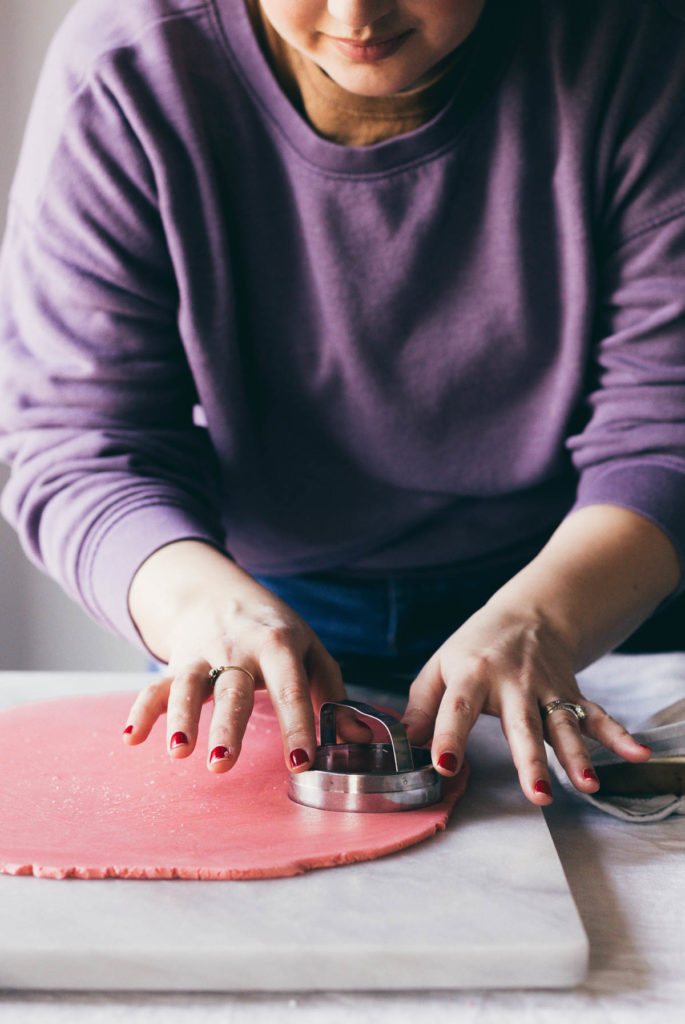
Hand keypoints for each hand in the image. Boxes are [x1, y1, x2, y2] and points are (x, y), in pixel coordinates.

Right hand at [122, 542, 367, 772]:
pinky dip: (140, 711)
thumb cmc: (275, 633)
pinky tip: (131, 740)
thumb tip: (364, 742)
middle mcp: (239, 649)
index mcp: (280, 647)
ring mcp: (203, 655)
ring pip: (189, 686)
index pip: (291, 690)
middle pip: (233, 690)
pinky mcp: (175, 663)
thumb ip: (333, 698)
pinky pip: (154, 687)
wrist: (219, 592)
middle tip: (222, 765)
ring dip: (181, 719)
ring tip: (179, 754)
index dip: (297, 726)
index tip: (301, 763)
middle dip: (226, 727)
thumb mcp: (310, 653)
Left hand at [400, 601, 650, 804]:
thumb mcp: (439, 666)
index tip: (444, 768)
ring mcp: (546, 689)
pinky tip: (639, 754)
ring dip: (577, 756)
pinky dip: (619, 735)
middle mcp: (512, 682)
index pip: (457, 709)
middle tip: (538, 796)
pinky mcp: (570, 693)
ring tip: (588, 785)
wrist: (527, 614)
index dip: (448, 738)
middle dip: (530, 761)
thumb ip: (422, 706)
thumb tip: (406, 743)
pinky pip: (596, 716)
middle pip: (521, 724)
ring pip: (563, 725)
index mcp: (472, 674)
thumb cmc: (474, 648)